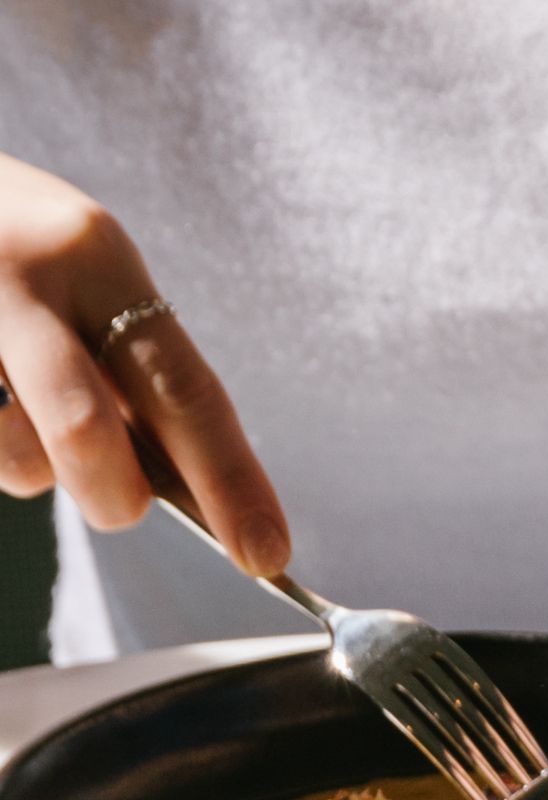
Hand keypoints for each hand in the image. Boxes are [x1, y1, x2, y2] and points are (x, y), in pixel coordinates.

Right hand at [0, 152, 286, 568]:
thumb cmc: (7, 244)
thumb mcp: (78, 272)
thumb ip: (126, 364)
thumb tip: (184, 488)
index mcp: (98, 256)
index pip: (185, 388)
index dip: (232, 482)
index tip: (269, 555)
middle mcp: (25, 273)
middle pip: (89, 433)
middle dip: (116, 496)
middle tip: (123, 506)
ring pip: (17, 457)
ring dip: (32, 463)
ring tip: (15, 401)